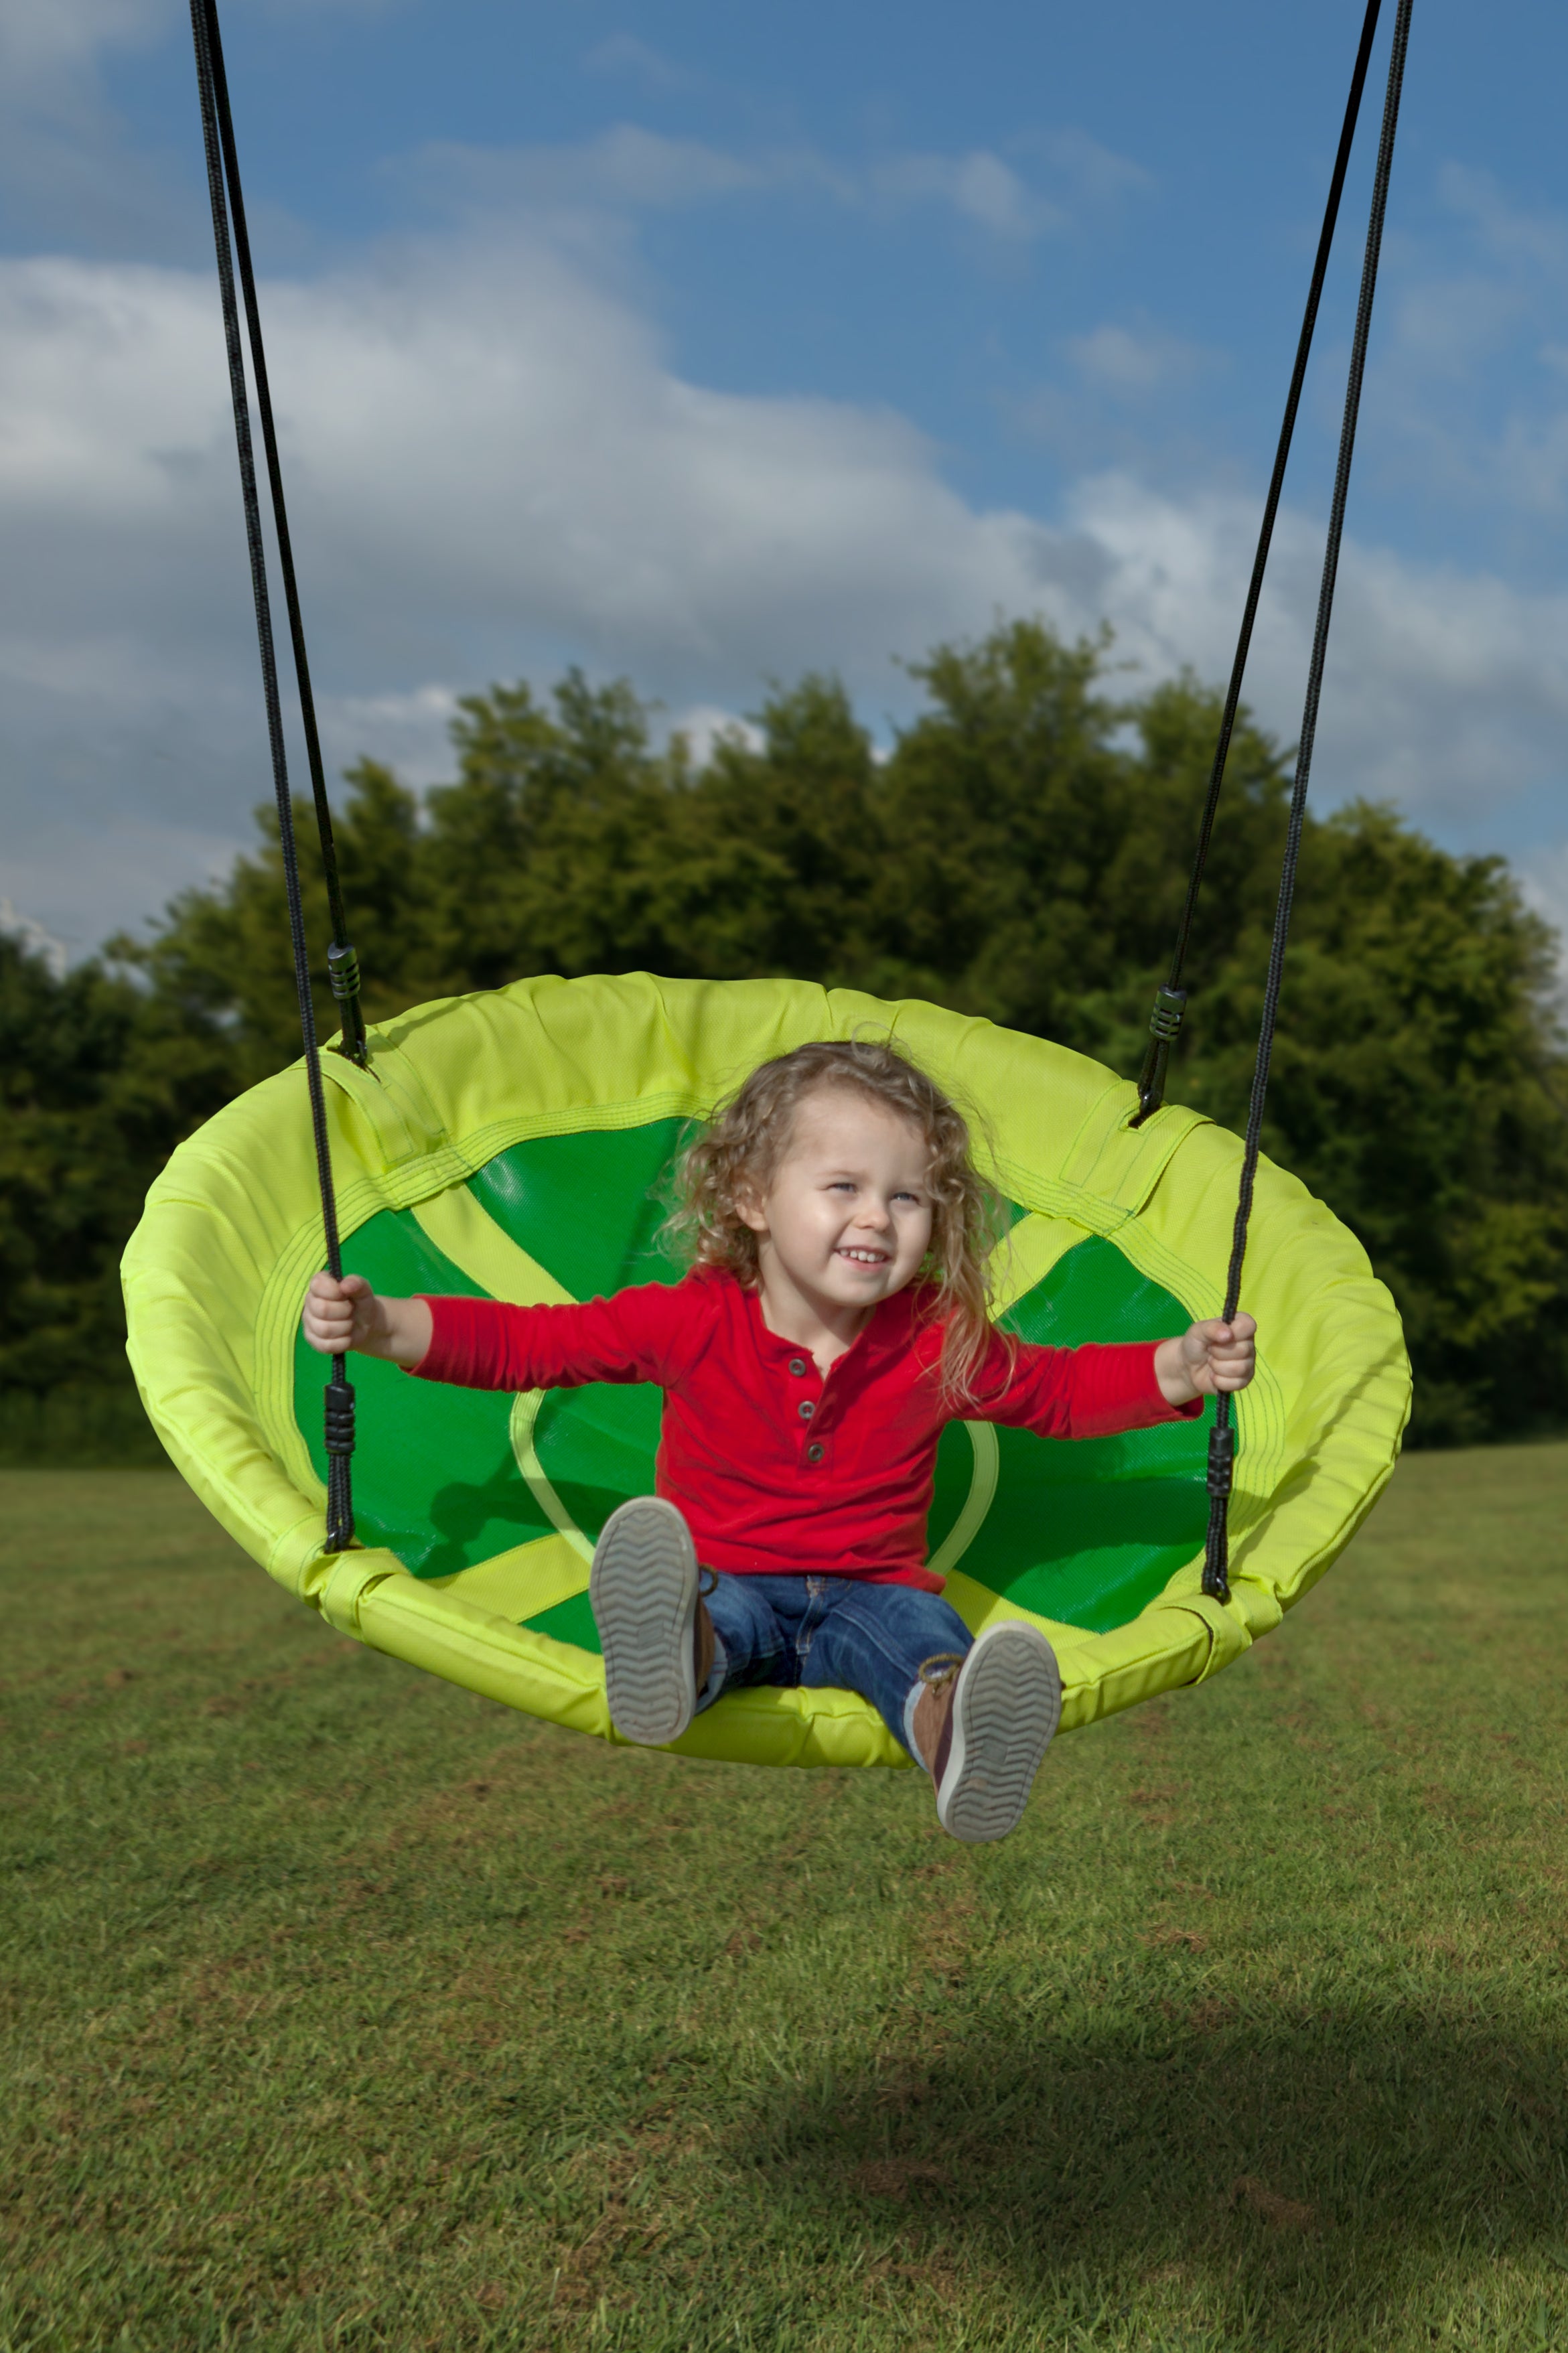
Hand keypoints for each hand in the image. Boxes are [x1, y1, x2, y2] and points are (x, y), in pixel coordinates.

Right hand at [301, 1273, 431, 1367]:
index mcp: (321, 1286)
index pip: (316, 1285)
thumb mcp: (366, 1292)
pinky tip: (347, 1339)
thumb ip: (357, 1284)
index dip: (333, 1292)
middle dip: (343, 1314)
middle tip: (353, 1314)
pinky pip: (322, 1345)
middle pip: (320, 1310)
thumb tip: (345, 1283)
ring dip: (343, 1330)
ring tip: (351, 1326)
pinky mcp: (314, 1340)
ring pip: (322, 1329)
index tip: (347, 1296)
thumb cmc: (367, 1306)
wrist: (372, 1328)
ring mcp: (310, 1323)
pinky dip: (339, 1344)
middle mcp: (311, 1303)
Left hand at [1154, 1313, 1256, 1407]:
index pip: (1249, 1325)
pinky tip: (1214, 1375)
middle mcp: (1248, 1344)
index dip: (1234, 1332)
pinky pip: (1236, 1383)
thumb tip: (1228, 1334)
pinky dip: (1219, 1380)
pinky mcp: (1243, 1380)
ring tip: (1211, 1362)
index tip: (1220, 1337)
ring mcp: (1248, 1363)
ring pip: (1239, 1368)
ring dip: (1217, 1367)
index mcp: (1240, 1326)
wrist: (1188, 1367)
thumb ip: (1212, 1328)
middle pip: (1243, 1350)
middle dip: (1219, 1352)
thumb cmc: (1195, 1344)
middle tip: (1210, 1350)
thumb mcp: (1198, 1331)